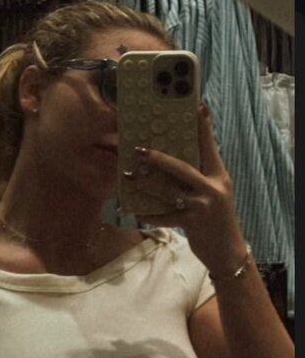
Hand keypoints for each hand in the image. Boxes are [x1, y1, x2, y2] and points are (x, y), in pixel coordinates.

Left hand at [125, 104, 247, 276]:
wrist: (227, 251)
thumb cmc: (217, 220)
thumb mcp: (216, 194)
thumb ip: (201, 178)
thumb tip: (174, 164)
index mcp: (218, 177)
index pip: (210, 148)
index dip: (204, 128)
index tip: (198, 107)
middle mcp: (212, 188)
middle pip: (182, 167)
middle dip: (158, 158)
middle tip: (139, 150)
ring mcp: (202, 206)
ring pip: (168, 191)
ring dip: (146, 184)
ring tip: (129, 177)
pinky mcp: (192, 223)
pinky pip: (166, 216)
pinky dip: (151, 214)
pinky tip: (137, 211)